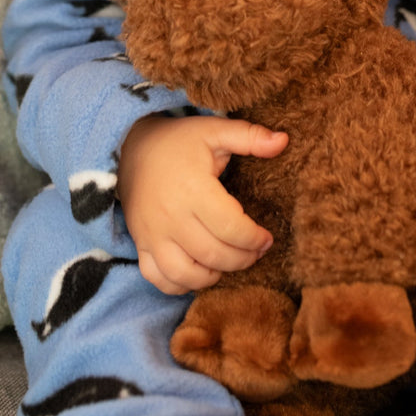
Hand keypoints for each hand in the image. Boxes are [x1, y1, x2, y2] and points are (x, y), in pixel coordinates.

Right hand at [117, 114, 286, 294]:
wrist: (131, 146)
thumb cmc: (179, 140)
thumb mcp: (214, 131)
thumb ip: (250, 137)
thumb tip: (284, 141)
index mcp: (193, 190)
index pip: (232, 229)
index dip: (255, 239)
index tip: (267, 238)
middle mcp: (171, 217)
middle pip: (214, 255)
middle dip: (243, 259)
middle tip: (255, 251)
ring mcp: (152, 234)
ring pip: (186, 274)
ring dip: (213, 276)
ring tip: (228, 262)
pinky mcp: (140, 243)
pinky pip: (158, 278)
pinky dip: (179, 285)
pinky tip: (198, 272)